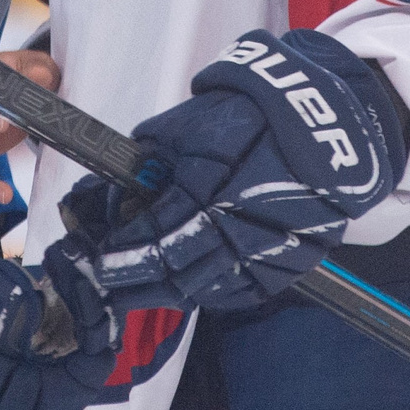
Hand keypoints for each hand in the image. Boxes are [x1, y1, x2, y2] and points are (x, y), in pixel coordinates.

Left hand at [60, 27, 401, 315]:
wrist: (321, 125)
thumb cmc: (243, 117)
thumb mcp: (180, 130)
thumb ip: (138, 171)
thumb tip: (96, 205)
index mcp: (210, 191)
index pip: (150, 241)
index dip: (115, 257)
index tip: (88, 261)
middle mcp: (241, 230)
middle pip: (173, 277)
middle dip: (130, 284)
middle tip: (101, 283)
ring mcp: (268, 255)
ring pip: (202, 291)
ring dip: (163, 291)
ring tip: (134, 284)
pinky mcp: (287, 268)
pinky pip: (235, 291)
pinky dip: (204, 288)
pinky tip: (183, 279)